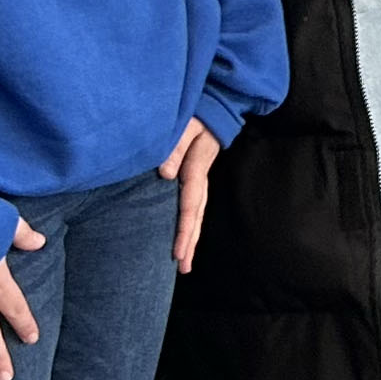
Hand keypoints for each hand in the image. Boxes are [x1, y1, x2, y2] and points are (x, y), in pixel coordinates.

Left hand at [159, 119, 219, 272]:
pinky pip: (192, 208)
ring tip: (185, 263)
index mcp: (196, 171)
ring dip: (191, 239)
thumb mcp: (186, 126)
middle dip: (190, 244)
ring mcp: (199, 181)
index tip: (178, 253)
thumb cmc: (197, 118)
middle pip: (195, 218)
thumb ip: (175, 147)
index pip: (189, 207)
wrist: (215, 111)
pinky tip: (185, 237)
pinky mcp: (194, 179)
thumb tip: (165, 175)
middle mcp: (199, 181)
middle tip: (183, 268)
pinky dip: (190, 226)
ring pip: (196, 216)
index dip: (183, 231)